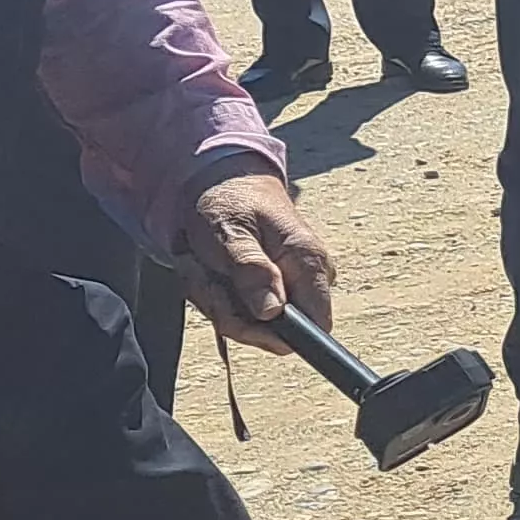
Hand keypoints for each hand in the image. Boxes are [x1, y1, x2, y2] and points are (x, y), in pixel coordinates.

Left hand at [180, 170, 335, 347]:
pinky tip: (209, 272)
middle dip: (228, 312)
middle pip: (274, 335)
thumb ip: (252, 270)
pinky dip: (214, 299)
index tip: (234, 310)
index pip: (315, 326)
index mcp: (309, 262)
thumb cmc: (229, 201)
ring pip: (250, 328)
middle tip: (206, 277)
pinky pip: (240, 317)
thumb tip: (273, 312)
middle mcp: (307, 281)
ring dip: (215, 302)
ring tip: (204, 266)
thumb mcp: (231, 231)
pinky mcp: (269, 294)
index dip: (274, 333)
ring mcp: (288, 289)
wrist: (220, 184)